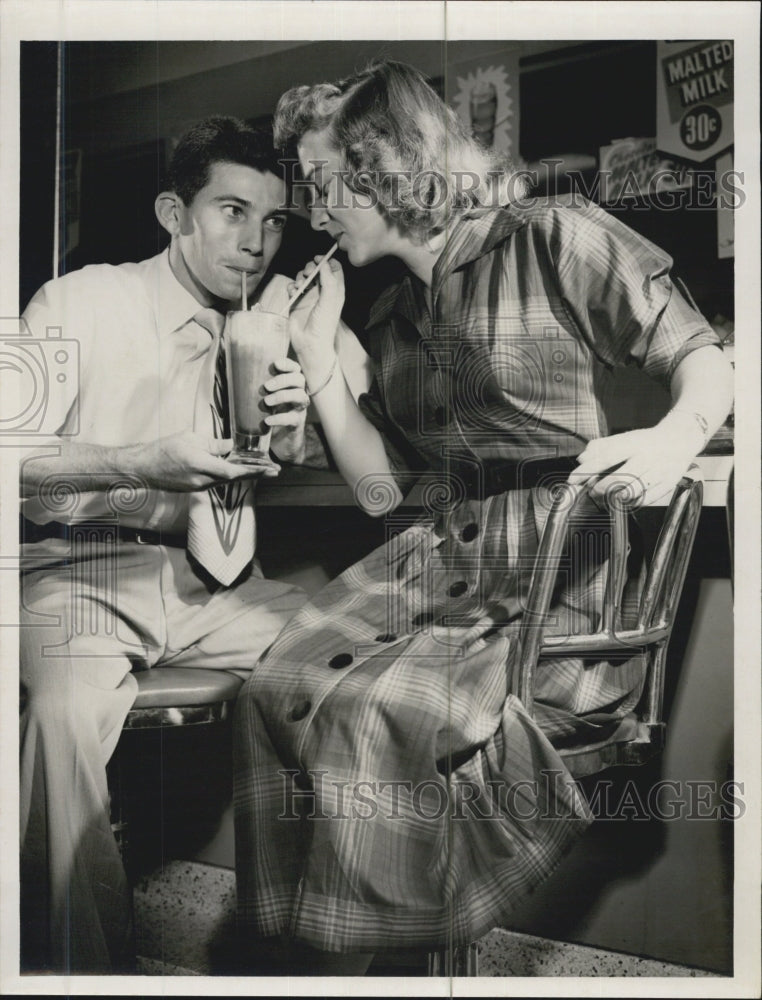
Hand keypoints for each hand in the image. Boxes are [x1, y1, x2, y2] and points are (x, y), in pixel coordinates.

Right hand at [127, 431, 279, 490]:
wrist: (142, 468)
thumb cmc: (163, 449)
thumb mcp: (189, 438)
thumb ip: (213, 444)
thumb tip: (231, 446)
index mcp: (200, 465)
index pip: (233, 471)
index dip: (253, 471)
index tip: (269, 468)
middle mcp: (202, 481)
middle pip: (235, 478)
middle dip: (256, 474)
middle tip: (275, 470)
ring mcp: (198, 487)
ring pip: (227, 481)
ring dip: (246, 476)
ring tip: (263, 470)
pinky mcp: (195, 489)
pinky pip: (218, 482)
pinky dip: (232, 477)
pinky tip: (241, 472)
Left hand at [262, 357, 309, 462]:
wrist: (281, 442)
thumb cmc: (269, 415)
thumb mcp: (264, 399)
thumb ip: (257, 388)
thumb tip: (233, 374)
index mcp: (290, 385)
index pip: (295, 369)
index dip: (288, 364)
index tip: (275, 364)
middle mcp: (298, 394)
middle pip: (299, 379)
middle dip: (283, 380)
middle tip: (266, 386)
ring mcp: (299, 409)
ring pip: (301, 396)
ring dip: (283, 396)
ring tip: (267, 402)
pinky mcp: (297, 424)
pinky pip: (293, 418)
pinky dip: (280, 418)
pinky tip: (268, 420)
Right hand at [287, 254, 344, 386]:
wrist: (310, 343)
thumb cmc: (324, 324)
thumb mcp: (330, 299)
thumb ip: (328, 279)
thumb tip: (324, 262)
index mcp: (335, 291)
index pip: (334, 269)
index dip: (327, 261)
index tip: (319, 259)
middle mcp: (323, 292)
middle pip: (317, 270)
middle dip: (311, 267)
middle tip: (308, 273)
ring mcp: (309, 297)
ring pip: (304, 277)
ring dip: (300, 277)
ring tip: (300, 286)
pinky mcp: (297, 302)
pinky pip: (293, 287)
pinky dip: (292, 287)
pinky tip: (293, 293)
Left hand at [571, 415, 702, 507]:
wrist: (679, 440)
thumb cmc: (646, 442)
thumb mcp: (624, 438)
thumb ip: (600, 447)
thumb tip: (582, 459)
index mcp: (634, 444)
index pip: (606, 457)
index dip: (588, 469)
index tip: (573, 479)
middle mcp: (647, 457)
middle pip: (619, 478)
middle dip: (600, 488)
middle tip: (592, 491)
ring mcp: (659, 472)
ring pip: (632, 491)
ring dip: (614, 498)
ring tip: (606, 496)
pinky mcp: (668, 484)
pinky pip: (645, 500)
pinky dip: (631, 503)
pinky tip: (624, 500)